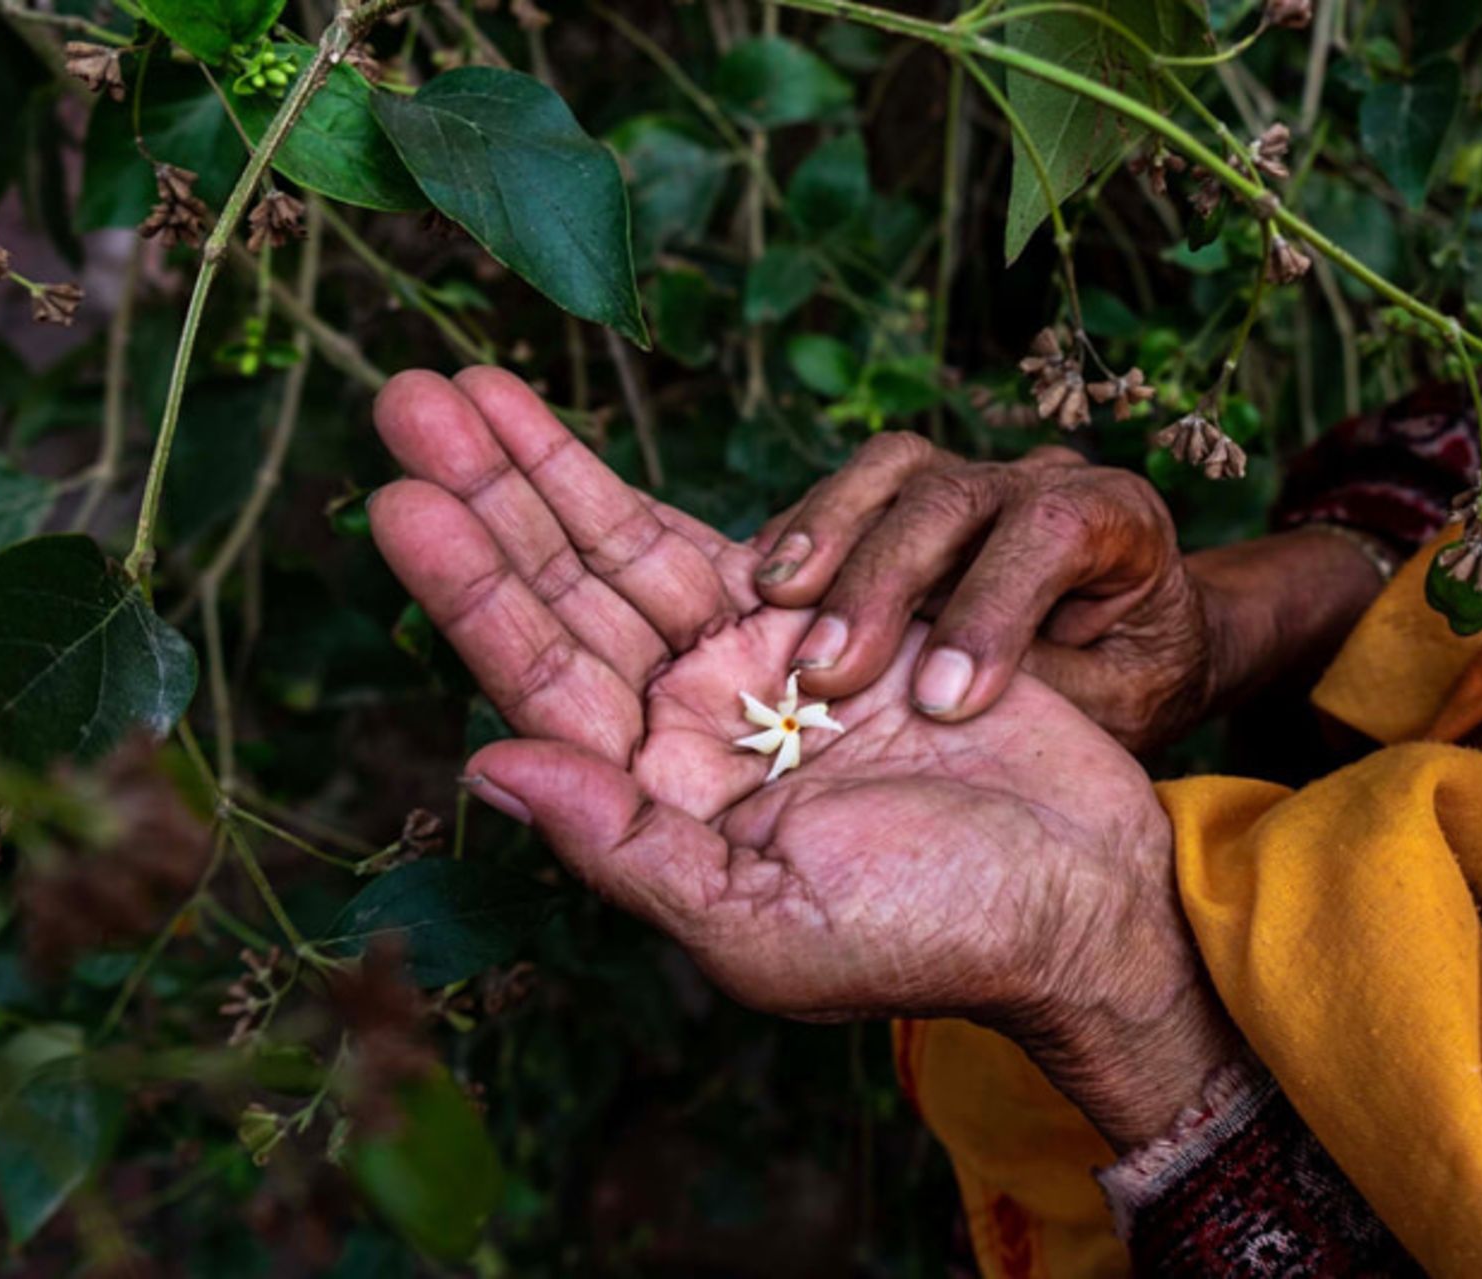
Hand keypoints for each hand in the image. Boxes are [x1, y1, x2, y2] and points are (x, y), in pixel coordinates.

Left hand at [368, 368, 1234, 1150]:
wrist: (1081, 893)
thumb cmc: (938, 934)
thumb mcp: (765, 924)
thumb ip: (625, 846)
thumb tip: (484, 765)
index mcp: (657, 808)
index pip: (540, 681)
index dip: (469, 588)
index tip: (400, 500)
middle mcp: (686, 731)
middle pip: (565, 595)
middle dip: (487, 499)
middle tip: (406, 400)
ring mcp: (753, 670)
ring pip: (627, 554)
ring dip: (547, 471)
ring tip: (466, 389)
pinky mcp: (830, 620)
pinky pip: (725, 539)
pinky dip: (654, 491)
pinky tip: (575, 439)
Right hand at [751, 434, 1387, 750]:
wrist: (1141, 635)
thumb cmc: (1135, 676)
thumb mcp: (1124, 703)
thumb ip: (1052, 691)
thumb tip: (945, 698)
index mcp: (1117, 517)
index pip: (1052, 530)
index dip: (989, 608)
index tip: (939, 703)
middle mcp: (1040, 480)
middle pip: (954, 498)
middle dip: (883, 583)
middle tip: (828, 672)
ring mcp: (973, 477)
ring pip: (894, 472)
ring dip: (828, 534)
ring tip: (774, 599)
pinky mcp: (915, 492)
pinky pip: (852, 491)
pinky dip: (805, 533)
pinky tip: (762, 587)